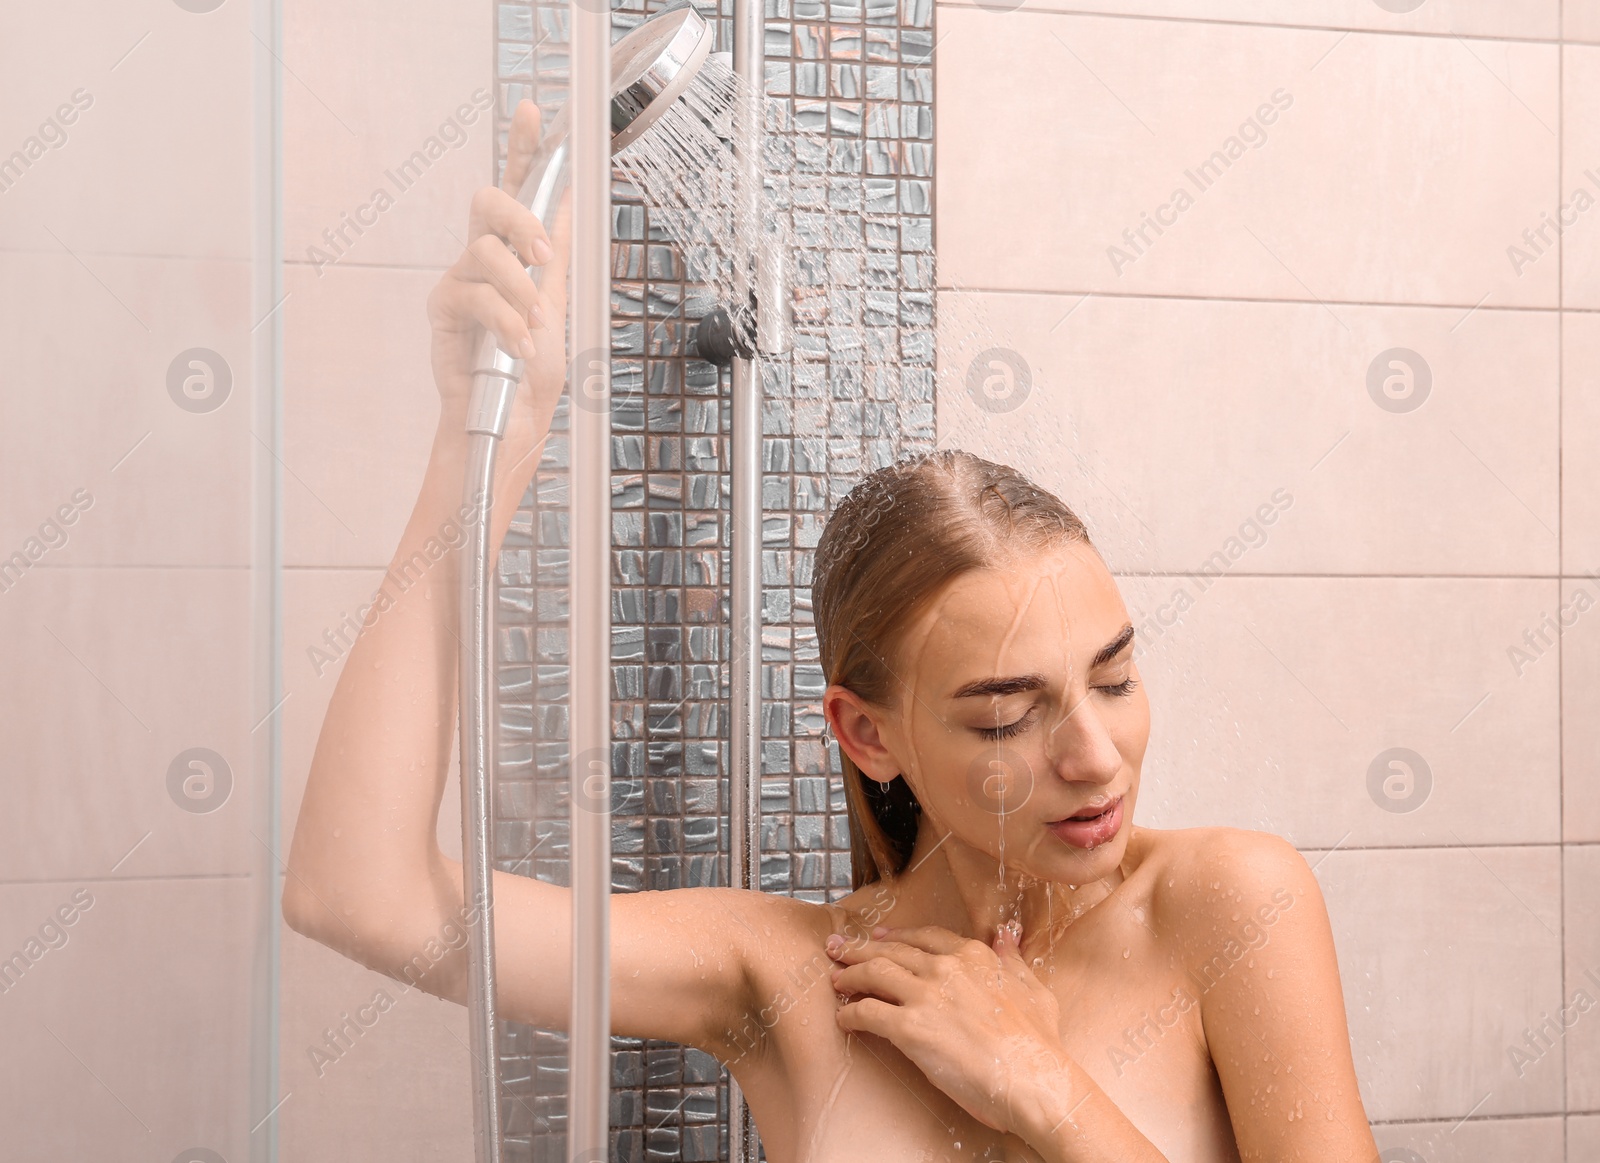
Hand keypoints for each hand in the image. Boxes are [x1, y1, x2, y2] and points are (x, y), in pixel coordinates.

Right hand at [425, 99, 572, 477]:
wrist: (510, 424)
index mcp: (518, 252)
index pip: (518, 188)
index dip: (522, 147)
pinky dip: (504, 320)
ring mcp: (461, 281)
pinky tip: (518, 346)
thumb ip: (556, 259)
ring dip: (519, 289)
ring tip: (536, 325)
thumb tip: (568, 203)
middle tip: (544, 254)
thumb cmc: (533, 373)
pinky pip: (474, 297)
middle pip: (490, 201)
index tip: (532, 110)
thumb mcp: (558, 309)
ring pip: (485, 252)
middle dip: (520, 218)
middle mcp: (485, 258)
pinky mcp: (443, 310)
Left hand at [828, 923, 1073, 1138]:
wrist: (1034, 1079)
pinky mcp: (909, 1028)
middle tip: (837, 948)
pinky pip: (867, 1012)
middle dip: (859, 948)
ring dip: (849, 975)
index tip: (879, 937)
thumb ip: (1012, 958)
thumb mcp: (1032, 988)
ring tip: (835, 980)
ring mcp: (925, 996)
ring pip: (873, 973)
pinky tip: (843, 1018)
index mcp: (973, 956)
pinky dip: (850, 1013)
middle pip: (891, 951)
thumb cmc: (1039, 1042)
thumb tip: (1007, 934)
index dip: (897, 936)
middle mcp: (945, 968)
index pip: (924, 937)